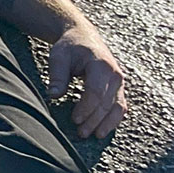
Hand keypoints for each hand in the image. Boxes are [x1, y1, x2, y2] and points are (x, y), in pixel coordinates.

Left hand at [48, 22, 127, 138]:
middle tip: (81, 133)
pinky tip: (103, 128)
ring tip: (95, 135)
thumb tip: (53, 95)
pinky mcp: (119, 88)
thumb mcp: (59, 56)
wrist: (83, 37)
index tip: (75, 120)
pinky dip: (114, 119)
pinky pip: (120, 106)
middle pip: (107, 103)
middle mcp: (115, 74)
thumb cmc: (70, 47)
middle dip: (95, 120)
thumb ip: (57, 76)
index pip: (96, 92)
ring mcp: (119, 82)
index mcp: (101, 65)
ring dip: (107, 123)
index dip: (86, 108)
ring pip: (118, 107)